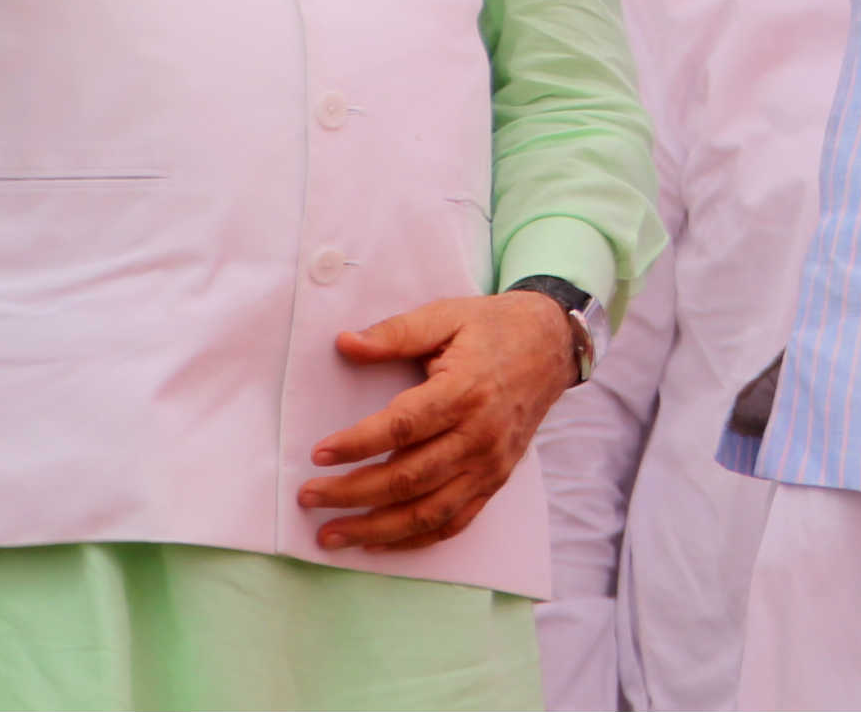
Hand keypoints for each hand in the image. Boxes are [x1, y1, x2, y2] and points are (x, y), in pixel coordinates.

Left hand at [299, 289, 578, 552]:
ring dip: (375, 529)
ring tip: (331, 536)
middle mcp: (479, 435)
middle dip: (352, 493)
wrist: (552, 346)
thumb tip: (345, 344)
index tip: (318, 454)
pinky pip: (453, 522)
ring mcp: (489, 464)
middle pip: (408, 478)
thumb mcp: (446, 315)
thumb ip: (395, 333)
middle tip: (308, 497)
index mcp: (465, 390)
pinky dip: (414, 539)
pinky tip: (378, 544)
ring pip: (427, 512)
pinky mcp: (495, 481)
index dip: (357, 444)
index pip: (403, 427)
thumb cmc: (493, 328)